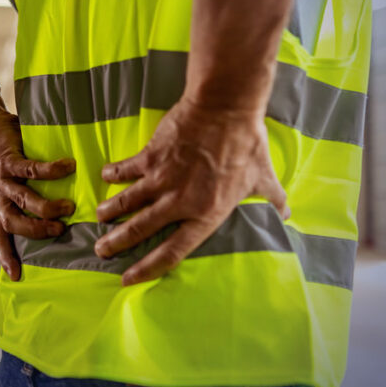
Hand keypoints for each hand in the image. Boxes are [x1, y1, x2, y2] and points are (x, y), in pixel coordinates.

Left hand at [0, 90, 75, 280]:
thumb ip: (34, 194)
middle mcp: (0, 196)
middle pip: (13, 223)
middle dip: (35, 231)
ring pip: (22, 200)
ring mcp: (2, 180)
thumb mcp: (18, 181)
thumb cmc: (10, 154)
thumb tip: (69, 208)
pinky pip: (30, 169)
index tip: (16, 276)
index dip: (6, 256)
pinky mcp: (8, 161)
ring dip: (46, 207)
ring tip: (69, 206)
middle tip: (60, 231)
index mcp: (2, 205)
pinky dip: (51, 170)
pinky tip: (69, 166)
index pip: (0, 236)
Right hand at [94, 97, 288, 285]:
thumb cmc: (246, 144)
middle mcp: (179, 201)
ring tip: (98, 218)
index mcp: (206, 214)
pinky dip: (115, 173)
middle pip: (141, 230)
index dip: (148, 268)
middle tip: (101, 251)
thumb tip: (287, 215)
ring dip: (111, 212)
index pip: (173, 251)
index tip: (129, 278)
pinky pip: (127, 169)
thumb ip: (273, 200)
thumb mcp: (264, 177)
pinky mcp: (152, 156)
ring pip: (128, 202)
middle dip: (118, 243)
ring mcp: (162, 178)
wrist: (225, 108)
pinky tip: (106, 176)